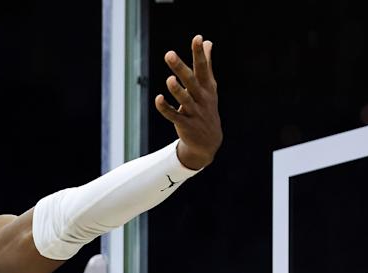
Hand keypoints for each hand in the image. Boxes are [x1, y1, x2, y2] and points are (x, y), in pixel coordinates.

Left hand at [156, 35, 222, 169]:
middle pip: (191, 80)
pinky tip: (158, 99)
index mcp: (207, 86)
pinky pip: (174, 115)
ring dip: (176, 90)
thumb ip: (207, 64)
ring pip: (184, 99)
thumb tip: (207, 42)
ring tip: (169, 79)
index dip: (200, 53)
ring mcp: (194, 111)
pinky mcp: (185, 124)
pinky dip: (165, 108)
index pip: (203, 67)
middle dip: (180, 67)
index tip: (198, 38)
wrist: (209, 140)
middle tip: (169, 54)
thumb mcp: (209, 86)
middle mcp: (201, 97)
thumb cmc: (206, 107)